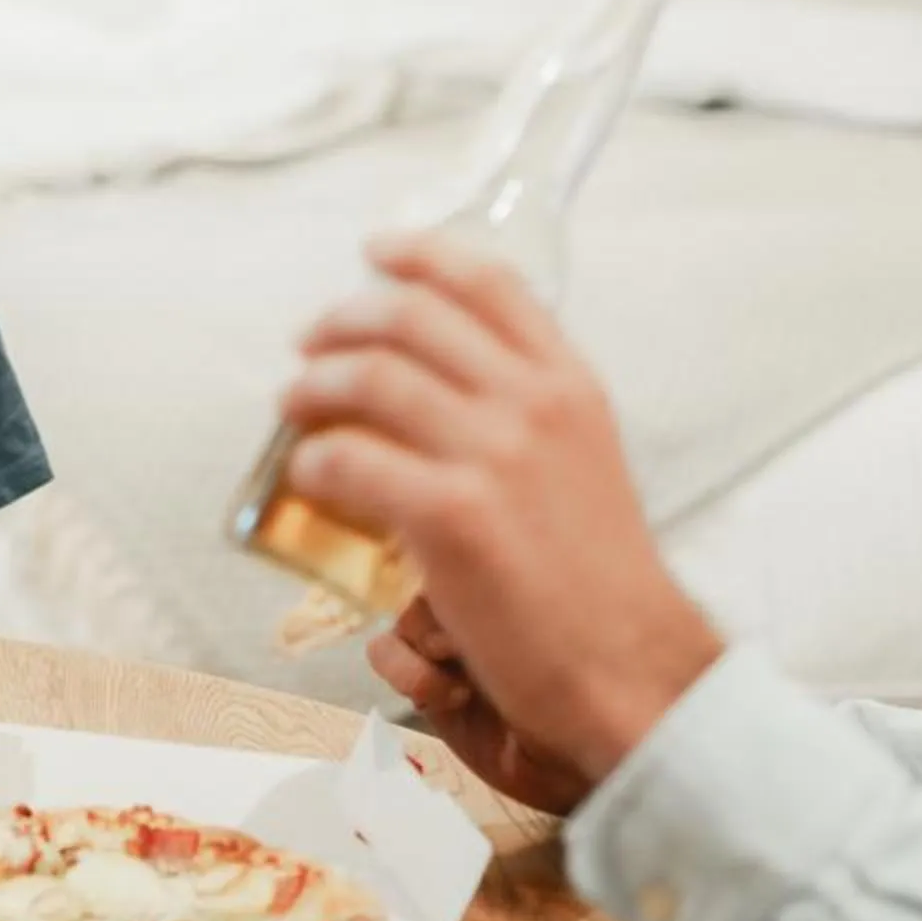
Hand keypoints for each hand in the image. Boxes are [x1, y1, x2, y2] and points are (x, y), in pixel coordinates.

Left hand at [280, 233, 723, 794]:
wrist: (630, 667)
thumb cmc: (599, 580)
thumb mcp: (585, 462)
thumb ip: (526, 411)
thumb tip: (440, 382)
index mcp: (570, 384)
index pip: (488, 282)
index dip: (421, 255)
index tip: (375, 252)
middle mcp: (534, 403)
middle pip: (411, 318)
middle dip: (343, 319)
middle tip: (309, 343)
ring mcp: (494, 455)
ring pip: (370, 379)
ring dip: (312, 385)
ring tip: (291, 405)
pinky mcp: (452, 514)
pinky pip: (351, 462)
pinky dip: (314, 460)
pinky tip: (308, 474)